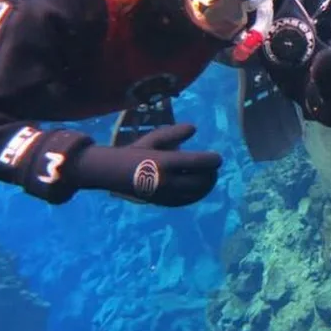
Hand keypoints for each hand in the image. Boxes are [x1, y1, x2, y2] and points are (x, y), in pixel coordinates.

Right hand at [73, 124, 221, 205]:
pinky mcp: (162, 203)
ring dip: (207, 185)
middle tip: (214, 167)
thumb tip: (194, 128)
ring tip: (209, 176)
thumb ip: (174, 133)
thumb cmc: (136, 152)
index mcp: (164, 162)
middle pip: (200, 181)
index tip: (217, 158)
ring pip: (195, 194)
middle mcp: (166, 181)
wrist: (113, 174)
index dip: (212, 160)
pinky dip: (196, 194)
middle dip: (211, 174)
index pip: (197, 163)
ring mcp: (165, 194)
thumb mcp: (153, 139)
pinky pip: (186, 201)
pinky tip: (199, 187)